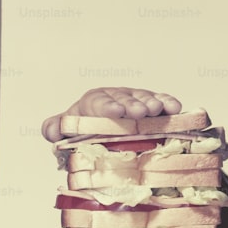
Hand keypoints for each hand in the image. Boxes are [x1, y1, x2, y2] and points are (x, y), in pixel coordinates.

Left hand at [42, 87, 182, 142]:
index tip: (115, 113)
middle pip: (125, 99)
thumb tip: (51, 129)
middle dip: (133, 105)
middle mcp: (117, 98)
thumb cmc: (84, 128)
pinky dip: (168, 104)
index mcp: (94, 102)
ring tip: (158, 110)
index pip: (99, 102)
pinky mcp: (153, 107)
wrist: (102, 129)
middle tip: (141, 112)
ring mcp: (136, 101)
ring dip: (152, 104)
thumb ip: (55, 127)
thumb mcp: (68, 127)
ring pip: (145, 99)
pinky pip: (161, 103)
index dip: (107, 107)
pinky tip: (176, 108)